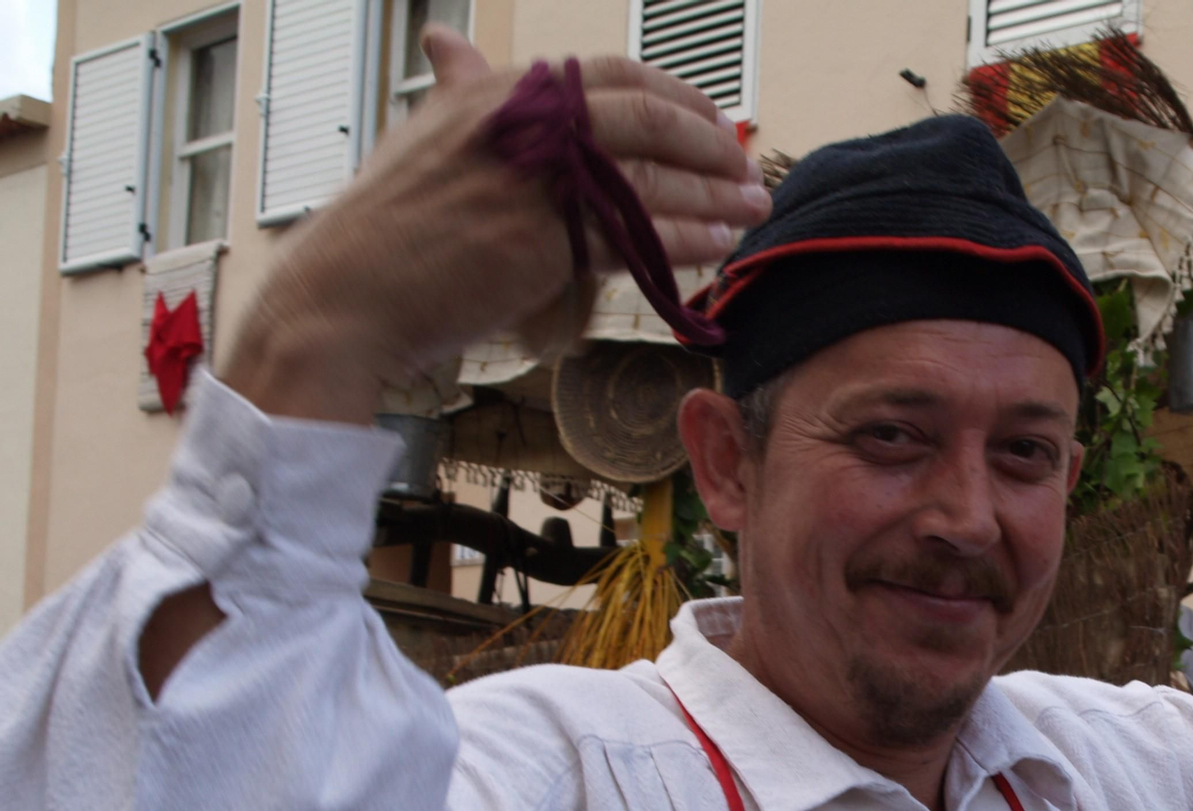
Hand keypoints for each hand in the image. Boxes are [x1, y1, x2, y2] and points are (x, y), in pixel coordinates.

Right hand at [221, 29, 769, 424]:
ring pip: (649, 179)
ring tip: (752, 209)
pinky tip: (717, 245)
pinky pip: (635, 237)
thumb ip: (457, 91)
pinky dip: (685, 239)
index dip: (676, 98)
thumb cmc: (387, 225)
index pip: (613, 76)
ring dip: (714, 194)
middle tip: (747, 168)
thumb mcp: (423, 135)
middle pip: (646, 118)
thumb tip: (447, 43)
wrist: (349, 293)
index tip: (713, 124)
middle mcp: (522, 123)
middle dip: (709, 144)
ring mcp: (534, 180)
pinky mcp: (543, 240)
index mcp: (500, 89)